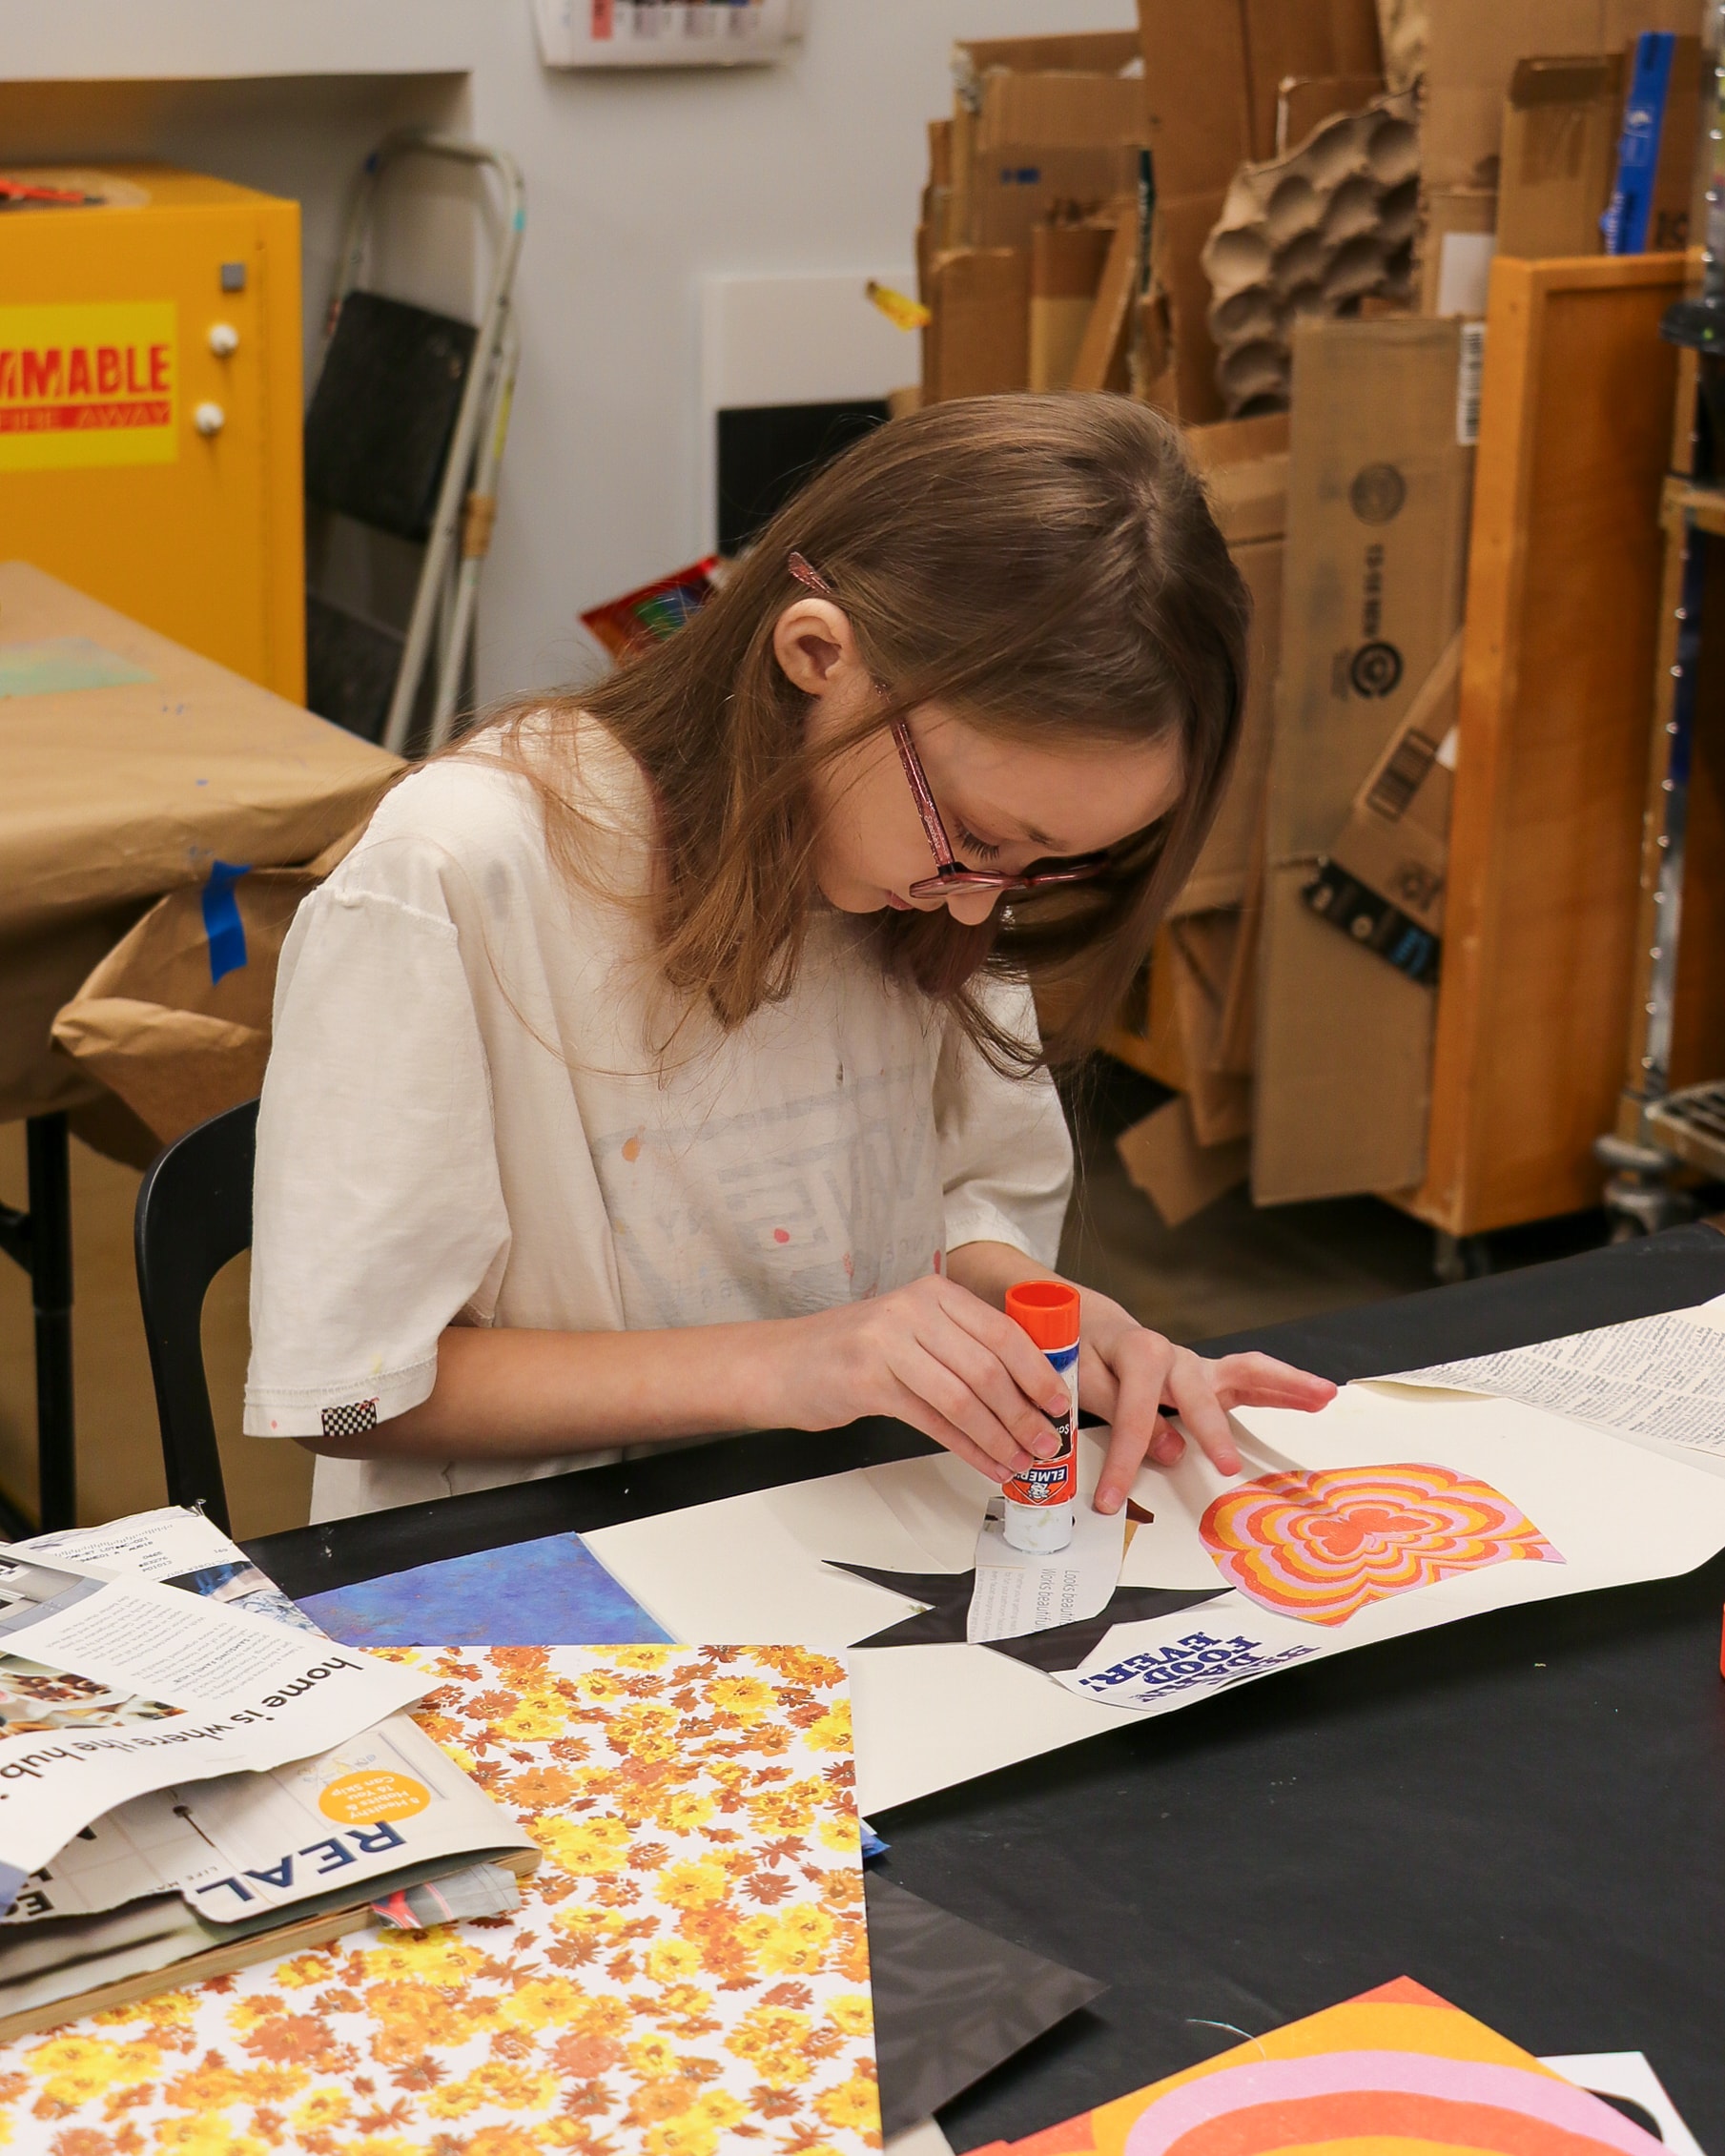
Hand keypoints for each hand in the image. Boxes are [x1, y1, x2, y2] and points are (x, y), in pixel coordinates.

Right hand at [775, 1275, 1073, 1483]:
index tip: (1060, 1406)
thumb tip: (1027, 1390)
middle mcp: (913, 1310)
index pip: (1004, 1332)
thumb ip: (961, 1347)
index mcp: (934, 1293)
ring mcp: (888, 1343)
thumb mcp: (913, 1333)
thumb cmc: (853, 1352)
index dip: (1039, 1373)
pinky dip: (967, 1448)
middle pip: (988, 1367)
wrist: (782, 1364)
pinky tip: (986, 1465)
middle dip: (1025, 1413)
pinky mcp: (867, 1380)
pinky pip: (933, 1421)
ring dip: (1000, 1437)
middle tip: (1047, 1444)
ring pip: (964, 1397)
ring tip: (1022, 1462)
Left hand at [1077, 1291, 1336, 1512]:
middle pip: (1199, 1394)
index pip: (1134, 1413)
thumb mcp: (1083, 1377)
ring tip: (1324, 1394)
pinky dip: (1284, 1387)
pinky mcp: (1211, 1379)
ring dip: (1286, 1384)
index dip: (1123, 1459)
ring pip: (1246, 1372)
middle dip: (1212, 1431)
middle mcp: (1176, 1356)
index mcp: (1138, 1353)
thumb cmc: (1083, 1352)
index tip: (1111, 1499)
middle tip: (1227, 1467)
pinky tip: (1318, 1396)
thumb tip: (1171, 1449)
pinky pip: (1251, 1381)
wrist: (1088, 1323)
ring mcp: (1198, 1367)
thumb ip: (1119, 1409)